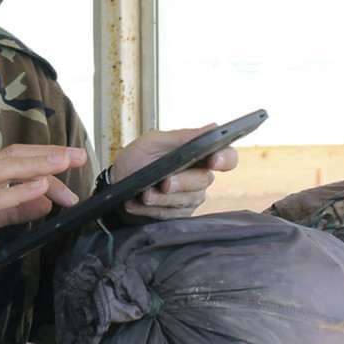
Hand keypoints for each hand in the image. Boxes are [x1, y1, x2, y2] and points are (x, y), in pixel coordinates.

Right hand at [0, 144, 87, 279]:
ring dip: (39, 164)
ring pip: (6, 169)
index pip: (16, 158)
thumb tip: (44, 202)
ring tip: (64, 163)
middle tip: (77, 156)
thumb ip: (14, 208)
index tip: (70, 164)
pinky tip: (40, 189)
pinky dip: (20, 191)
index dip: (46, 159)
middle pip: (16, 156)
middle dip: (49, 155)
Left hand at [109, 125, 238, 221]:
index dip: (225, 159)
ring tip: (144, 194)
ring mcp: (190, 198)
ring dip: (161, 199)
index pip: (227, 157)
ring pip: (185, 201)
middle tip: (164, 183)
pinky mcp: (178, 216)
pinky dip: (149, 209)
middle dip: (182, 182)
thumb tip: (212, 128)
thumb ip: (180, 137)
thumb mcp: (152, 142)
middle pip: (203, 181)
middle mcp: (199, 177)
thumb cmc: (136, 160)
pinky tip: (134, 203)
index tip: (213, 160)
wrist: (116, 184)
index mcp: (198, 155)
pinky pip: (169, 215)